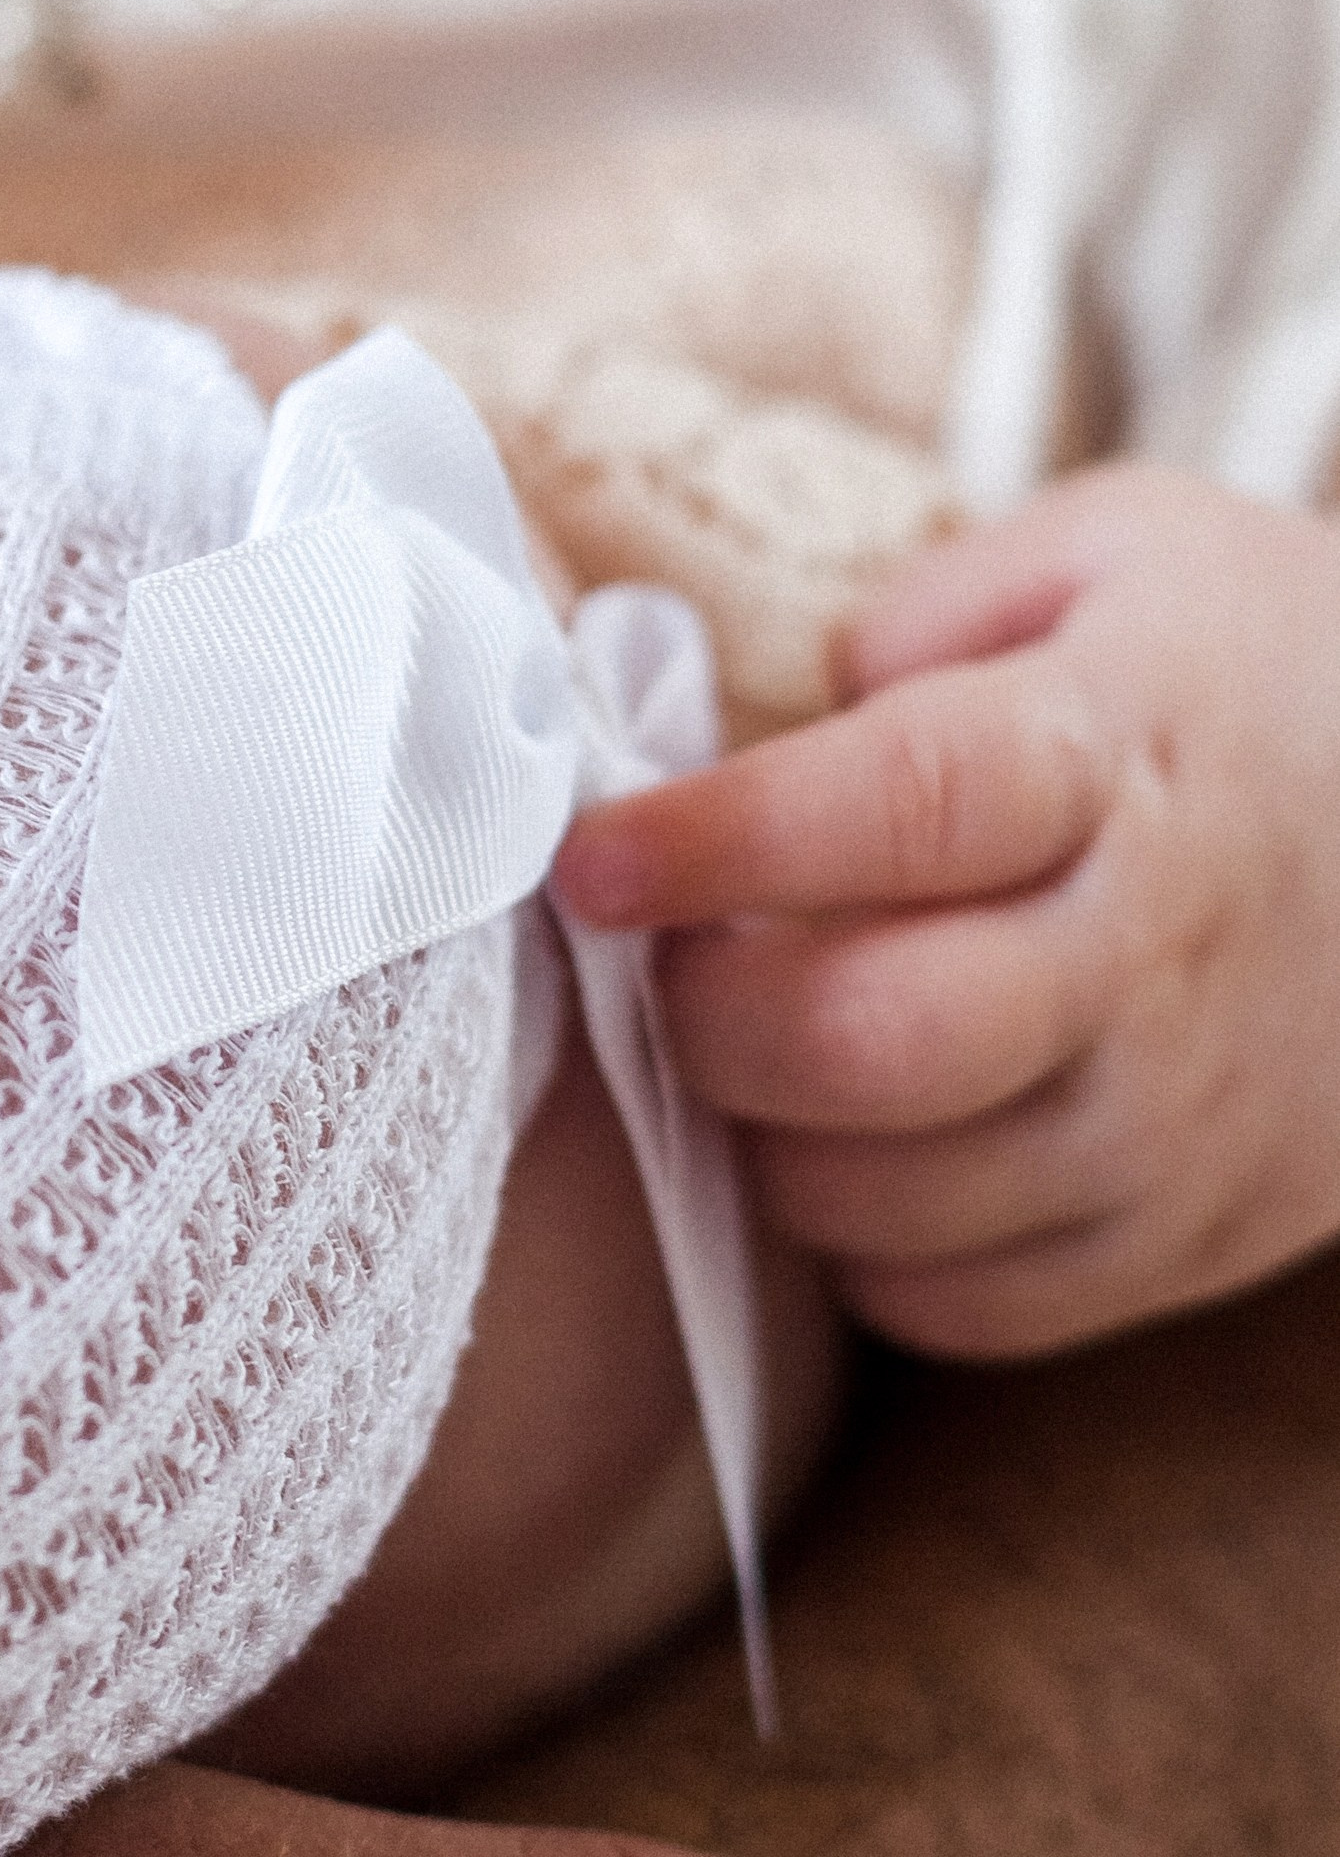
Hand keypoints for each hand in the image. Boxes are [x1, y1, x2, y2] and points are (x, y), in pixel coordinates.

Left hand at [559, 461, 1339, 1355]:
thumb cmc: (1264, 677)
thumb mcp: (1126, 553)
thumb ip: (928, 613)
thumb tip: (766, 722)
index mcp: (1124, 753)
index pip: (904, 803)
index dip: (725, 840)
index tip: (594, 859)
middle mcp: (1157, 952)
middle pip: (878, 1043)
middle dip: (713, 1017)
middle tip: (676, 964)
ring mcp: (1182, 1119)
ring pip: (893, 1197)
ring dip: (771, 1138)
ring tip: (770, 1049)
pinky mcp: (1191, 1238)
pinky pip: (960, 1303)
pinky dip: (866, 1244)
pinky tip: (867, 1146)